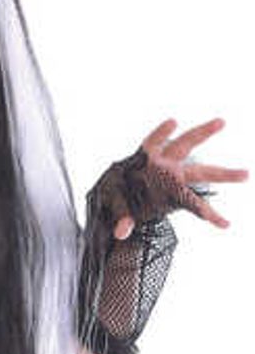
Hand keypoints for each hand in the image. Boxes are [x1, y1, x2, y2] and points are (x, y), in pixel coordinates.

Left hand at [113, 117, 248, 239]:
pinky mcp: (175, 196)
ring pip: (200, 172)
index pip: (153, 142)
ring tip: (246, 175)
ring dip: (222, 174)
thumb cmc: (112, 197)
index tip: (173, 122)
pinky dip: (208, 215)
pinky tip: (224, 224)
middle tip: (222, 121)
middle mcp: (162, 164)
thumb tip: (122, 232)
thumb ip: (120, 216)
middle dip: (203, 133)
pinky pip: (195, 205)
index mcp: (144, 159)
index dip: (161, 133)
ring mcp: (172, 178)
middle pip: (185, 144)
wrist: (116, 206)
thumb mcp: (111, 203)